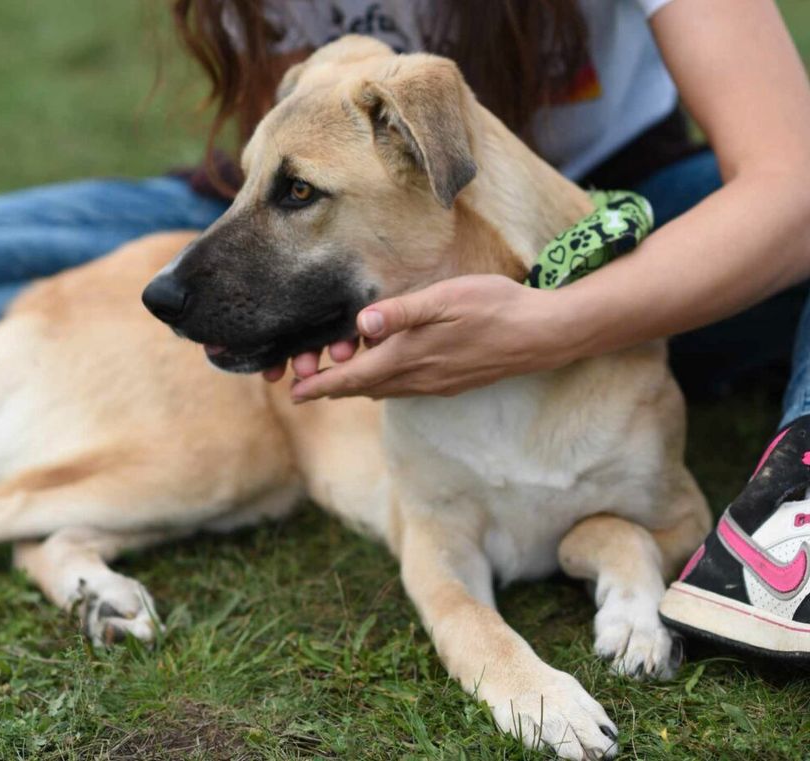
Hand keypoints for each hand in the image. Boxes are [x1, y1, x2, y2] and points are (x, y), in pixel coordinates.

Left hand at [271, 275, 582, 401]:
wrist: (541, 335)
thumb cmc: (493, 309)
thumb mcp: (444, 300)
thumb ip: (401, 313)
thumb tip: (361, 324)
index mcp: (408, 357)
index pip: (352, 377)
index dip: (321, 385)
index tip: (294, 392)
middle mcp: (418, 378)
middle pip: (364, 388)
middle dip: (332, 388)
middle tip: (305, 388)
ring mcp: (437, 384)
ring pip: (385, 391)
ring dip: (359, 387)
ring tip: (337, 383)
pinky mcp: (453, 382)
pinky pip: (407, 389)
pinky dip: (385, 385)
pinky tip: (387, 377)